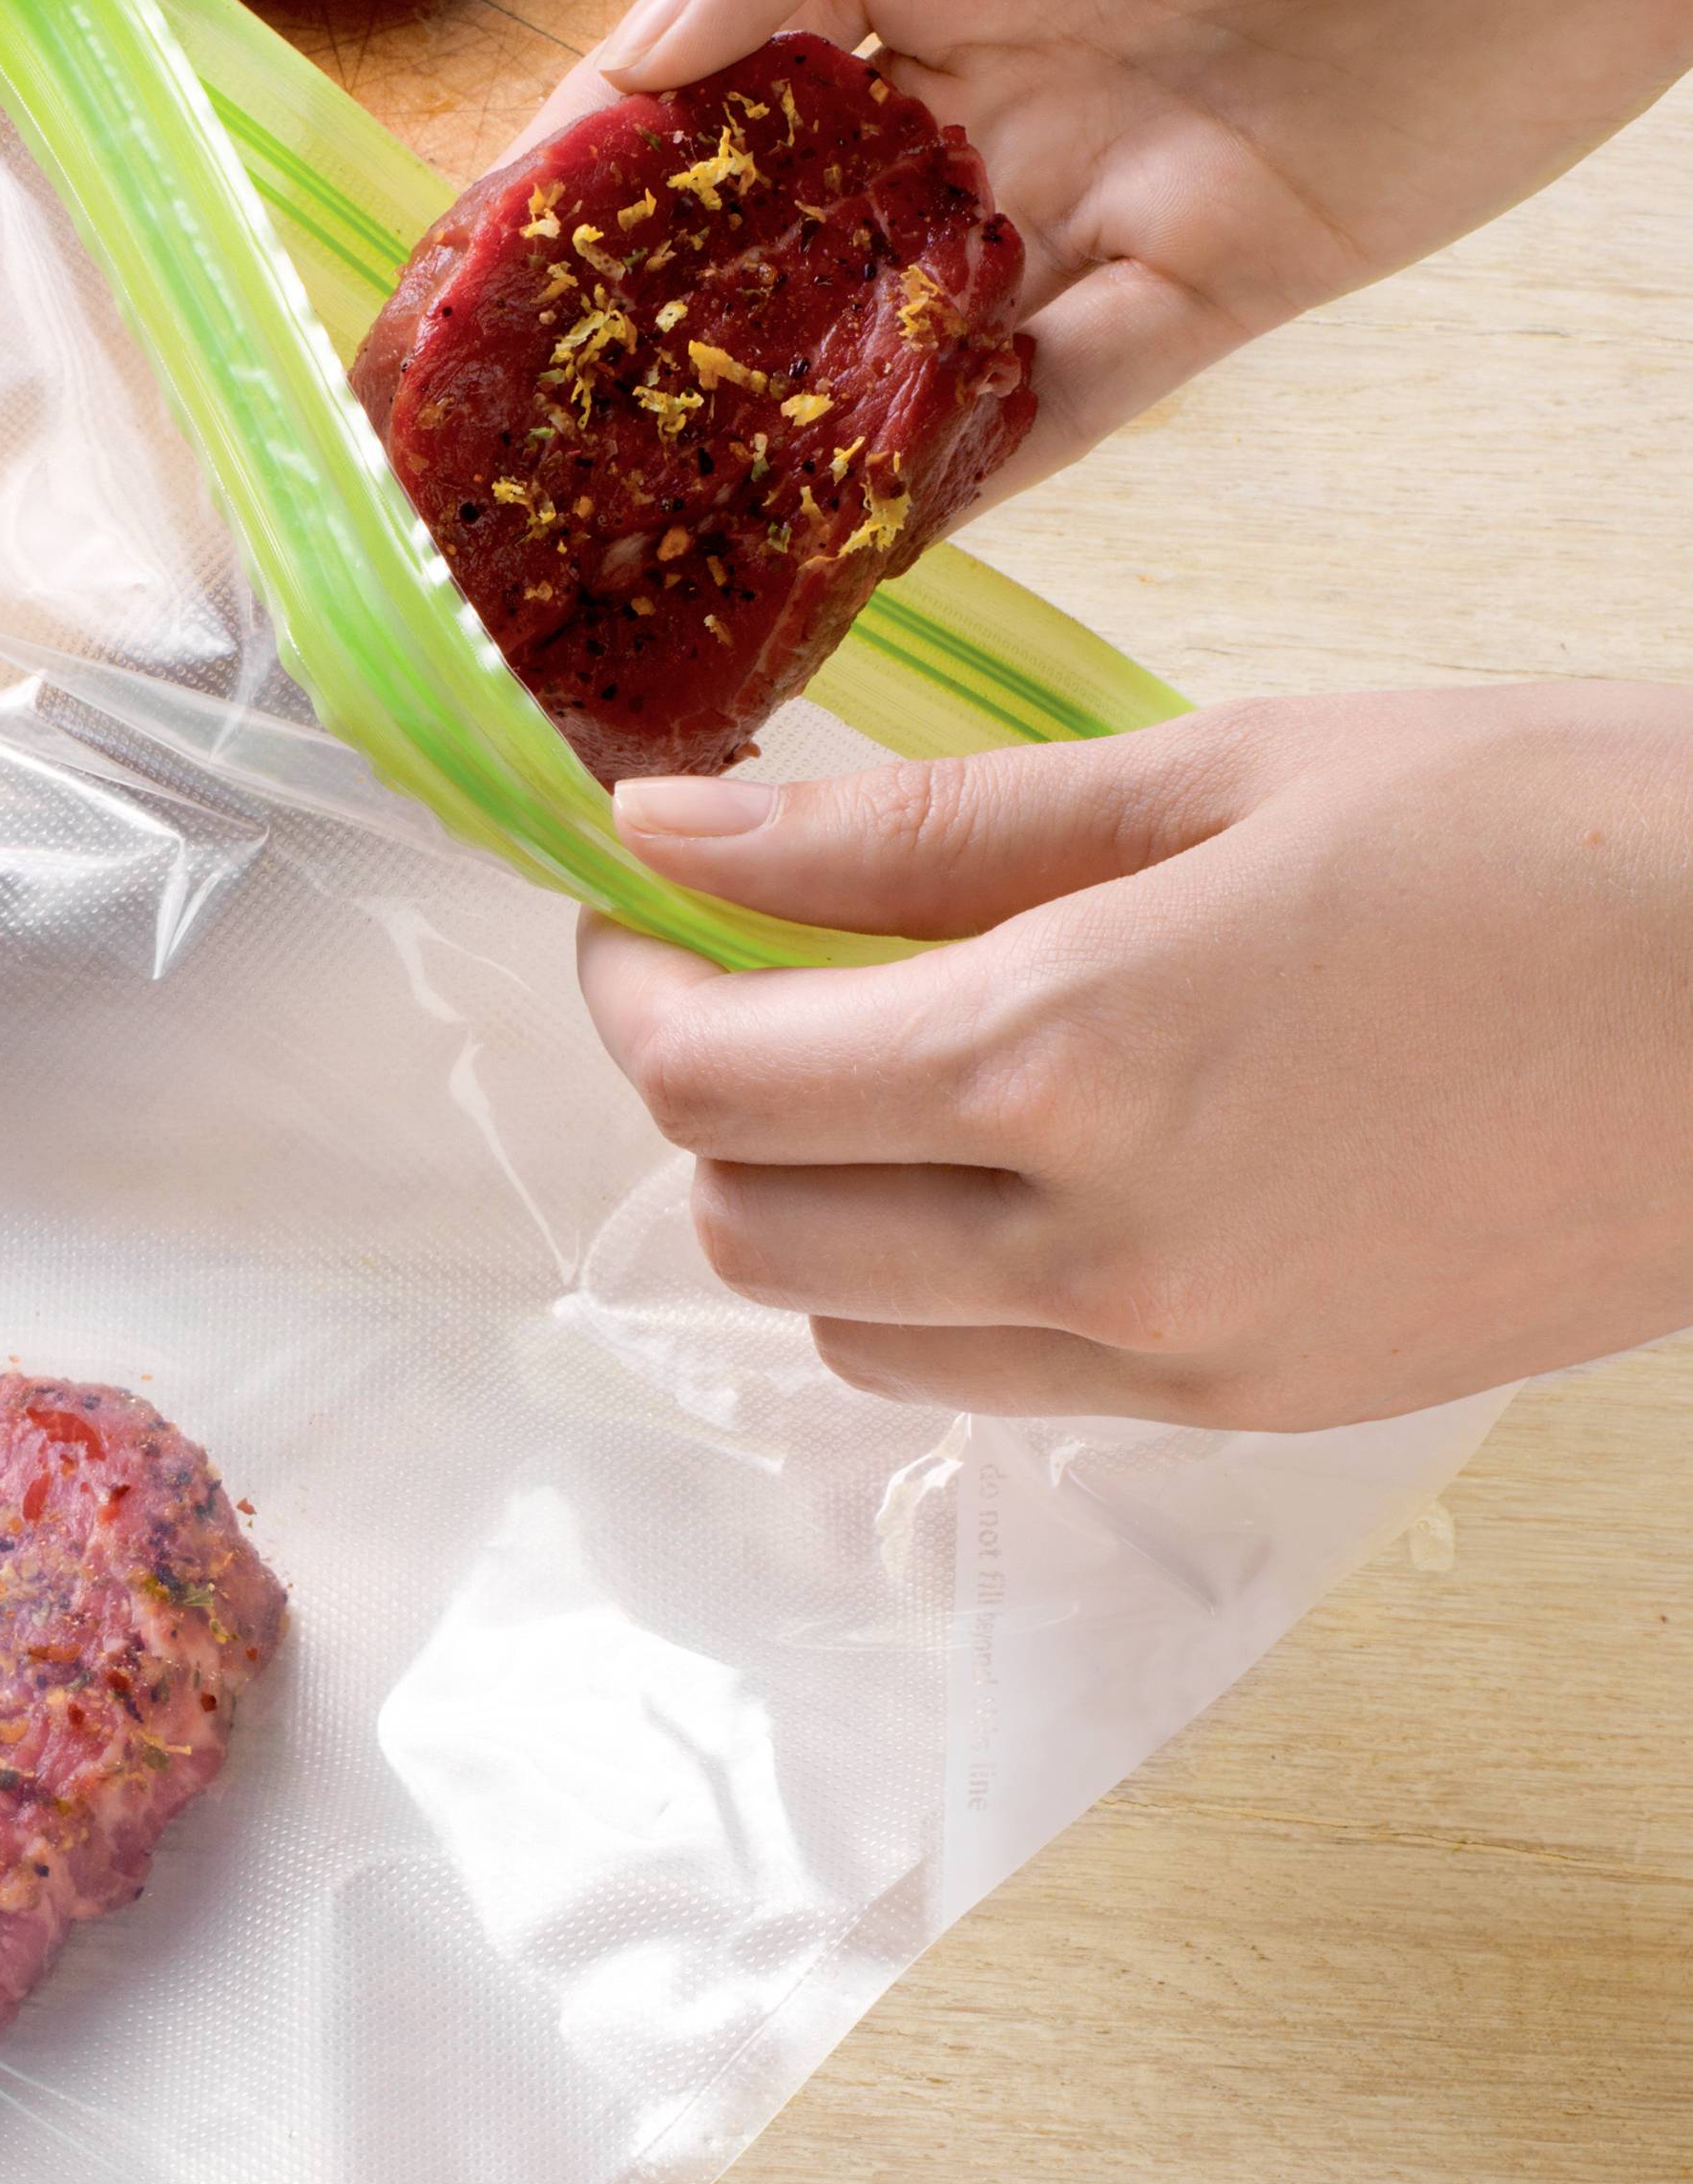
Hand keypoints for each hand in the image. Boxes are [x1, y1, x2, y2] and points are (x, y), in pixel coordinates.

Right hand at [513, 0, 1692, 495]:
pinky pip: (1044, 413)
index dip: (554, 199)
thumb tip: (648, 55)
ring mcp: (1073, 192)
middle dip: (629, 366)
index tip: (442, 316)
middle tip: (503, 493)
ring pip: (874, 351)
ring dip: (760, 455)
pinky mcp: (1200, 286)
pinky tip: (824, 575)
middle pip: (753, 249)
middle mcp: (962, 81)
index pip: (680, 89)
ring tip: (626, 567)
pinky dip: (940, 492)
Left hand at [574, 684, 1692, 1429]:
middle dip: (700, 1100)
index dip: (627, 989)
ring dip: (813, 1205)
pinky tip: (1020, 1161)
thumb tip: (672, 827)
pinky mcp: (1261, 1410)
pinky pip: (1004, 1379)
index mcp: (1064, 1056)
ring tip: (882, 1068)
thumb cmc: (1554, 832)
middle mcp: (1095, 1246)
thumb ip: (909, 831)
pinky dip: (944, 1282)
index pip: (713, 1082)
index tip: (630, 905)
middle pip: (748, 1229)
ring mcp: (1179, 1356)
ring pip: (854, 1333)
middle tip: (740, 974)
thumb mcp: (1217, 773)